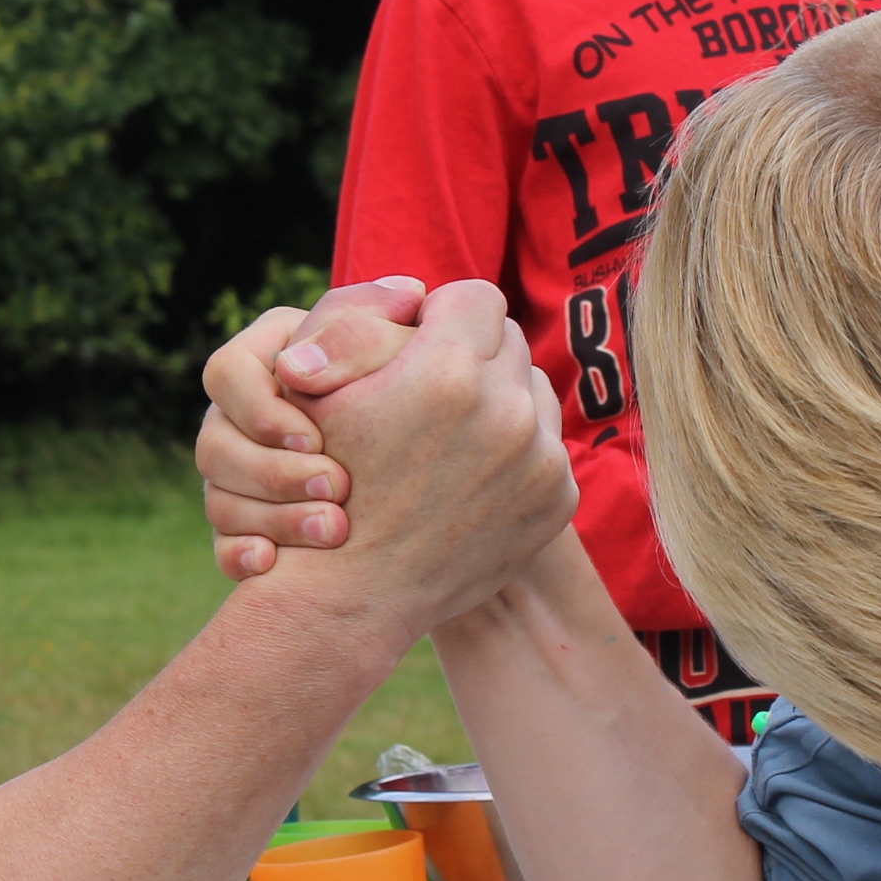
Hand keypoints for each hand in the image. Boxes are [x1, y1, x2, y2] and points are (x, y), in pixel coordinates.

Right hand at [196, 277, 427, 579]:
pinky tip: (275, 563)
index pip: (226, 374)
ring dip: (272, 516)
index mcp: (268, 360)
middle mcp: (244, 417)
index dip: (263, 409)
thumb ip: (378, 326)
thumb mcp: (404, 350)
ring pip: (219, 499)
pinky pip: (226, 546)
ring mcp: (243, 476)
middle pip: (213, 444)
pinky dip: (243, 555)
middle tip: (335, 486)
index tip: (317, 437)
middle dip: (272, 471)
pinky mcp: (253, 527)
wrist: (444, 478)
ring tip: (334, 530)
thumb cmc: (425, 392)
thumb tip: (361, 325)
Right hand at [245, 282, 576, 645]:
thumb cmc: (326, 479)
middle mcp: (506, 409)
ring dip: (499, 400)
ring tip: (451, 434)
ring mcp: (540, 458)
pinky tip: (470, 475)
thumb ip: (368, 324)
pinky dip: (516, 452)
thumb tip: (416, 291)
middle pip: (509, 340)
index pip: (476, 296)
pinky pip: (546, 444)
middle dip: (473, 354)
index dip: (443, 313)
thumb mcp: (322, 390)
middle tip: (431, 388)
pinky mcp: (558, 498)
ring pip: (532, 390)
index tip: (419, 341)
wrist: (357, 590)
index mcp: (448, 370)